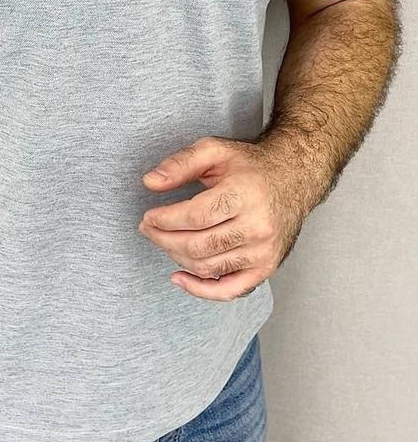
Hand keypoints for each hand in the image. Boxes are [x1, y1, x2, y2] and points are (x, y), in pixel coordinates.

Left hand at [138, 135, 307, 300]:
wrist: (293, 179)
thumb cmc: (250, 166)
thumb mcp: (214, 151)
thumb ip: (180, 163)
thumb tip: (150, 182)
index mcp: (244, 194)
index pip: (194, 217)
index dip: (164, 220)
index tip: (148, 217)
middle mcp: (257, 227)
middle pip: (198, 245)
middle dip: (164, 240)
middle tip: (149, 229)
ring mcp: (263, 251)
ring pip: (207, 267)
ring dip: (177, 258)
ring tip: (165, 241)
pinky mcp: (265, 268)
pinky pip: (228, 290)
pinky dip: (200, 290)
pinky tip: (180, 277)